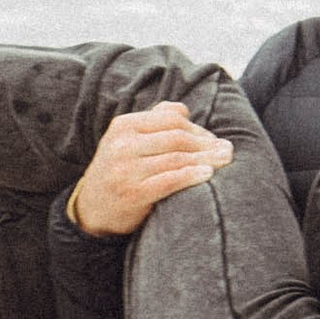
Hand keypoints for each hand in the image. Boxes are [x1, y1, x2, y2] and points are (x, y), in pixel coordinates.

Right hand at [66, 101, 233, 236]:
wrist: (91, 209)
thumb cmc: (118, 170)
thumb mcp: (127, 141)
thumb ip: (154, 122)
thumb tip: (184, 109)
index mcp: (123, 126)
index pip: (171, 119)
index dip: (197, 128)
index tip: (213, 139)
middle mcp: (123, 144)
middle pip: (177, 138)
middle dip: (207, 143)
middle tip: (227, 150)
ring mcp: (127, 169)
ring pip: (177, 159)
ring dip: (206, 159)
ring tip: (225, 160)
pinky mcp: (133, 193)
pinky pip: (170, 180)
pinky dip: (192, 176)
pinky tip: (208, 174)